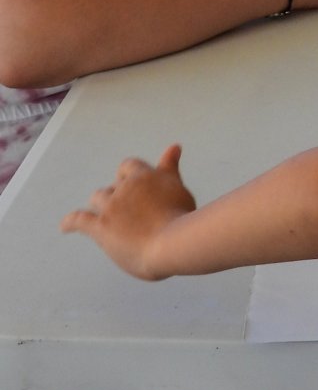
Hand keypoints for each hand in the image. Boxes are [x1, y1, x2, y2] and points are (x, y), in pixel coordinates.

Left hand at [61, 145, 194, 280]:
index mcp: (145, 176)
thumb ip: (170, 169)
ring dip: (102, 204)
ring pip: (99, 198)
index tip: (135, 184)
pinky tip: (65, 226)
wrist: (171, 243)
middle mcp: (126, 187)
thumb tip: (174, 146)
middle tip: (129, 209)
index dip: (131, 175)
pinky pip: (79, 220)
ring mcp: (112, 207)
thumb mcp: (178, 187)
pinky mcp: (101, 227)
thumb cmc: (181, 217)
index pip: (130, 166)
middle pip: (114, 184)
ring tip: (107, 216)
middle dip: (118, 192)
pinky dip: (70, 222)